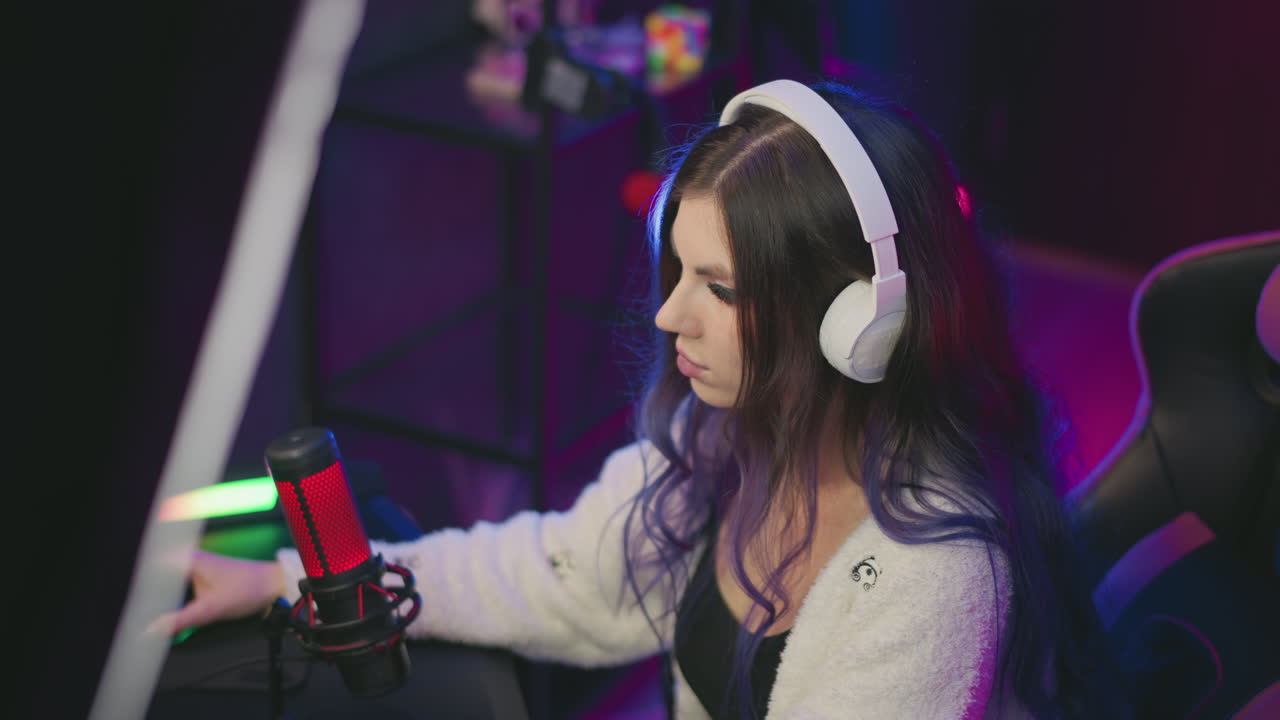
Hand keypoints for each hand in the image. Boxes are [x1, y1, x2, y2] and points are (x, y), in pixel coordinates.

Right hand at [147, 549, 286, 636]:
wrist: (274, 584)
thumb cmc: (248, 589)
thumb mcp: (210, 610)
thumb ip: (179, 621)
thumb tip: (150, 633)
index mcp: (186, 560)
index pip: (148, 572)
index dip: (137, 591)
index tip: (129, 609)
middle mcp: (187, 559)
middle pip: (155, 579)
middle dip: (146, 598)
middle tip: (137, 618)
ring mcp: (194, 567)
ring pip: (165, 584)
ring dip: (159, 600)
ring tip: (150, 619)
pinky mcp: (200, 576)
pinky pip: (176, 587)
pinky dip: (171, 601)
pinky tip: (169, 615)